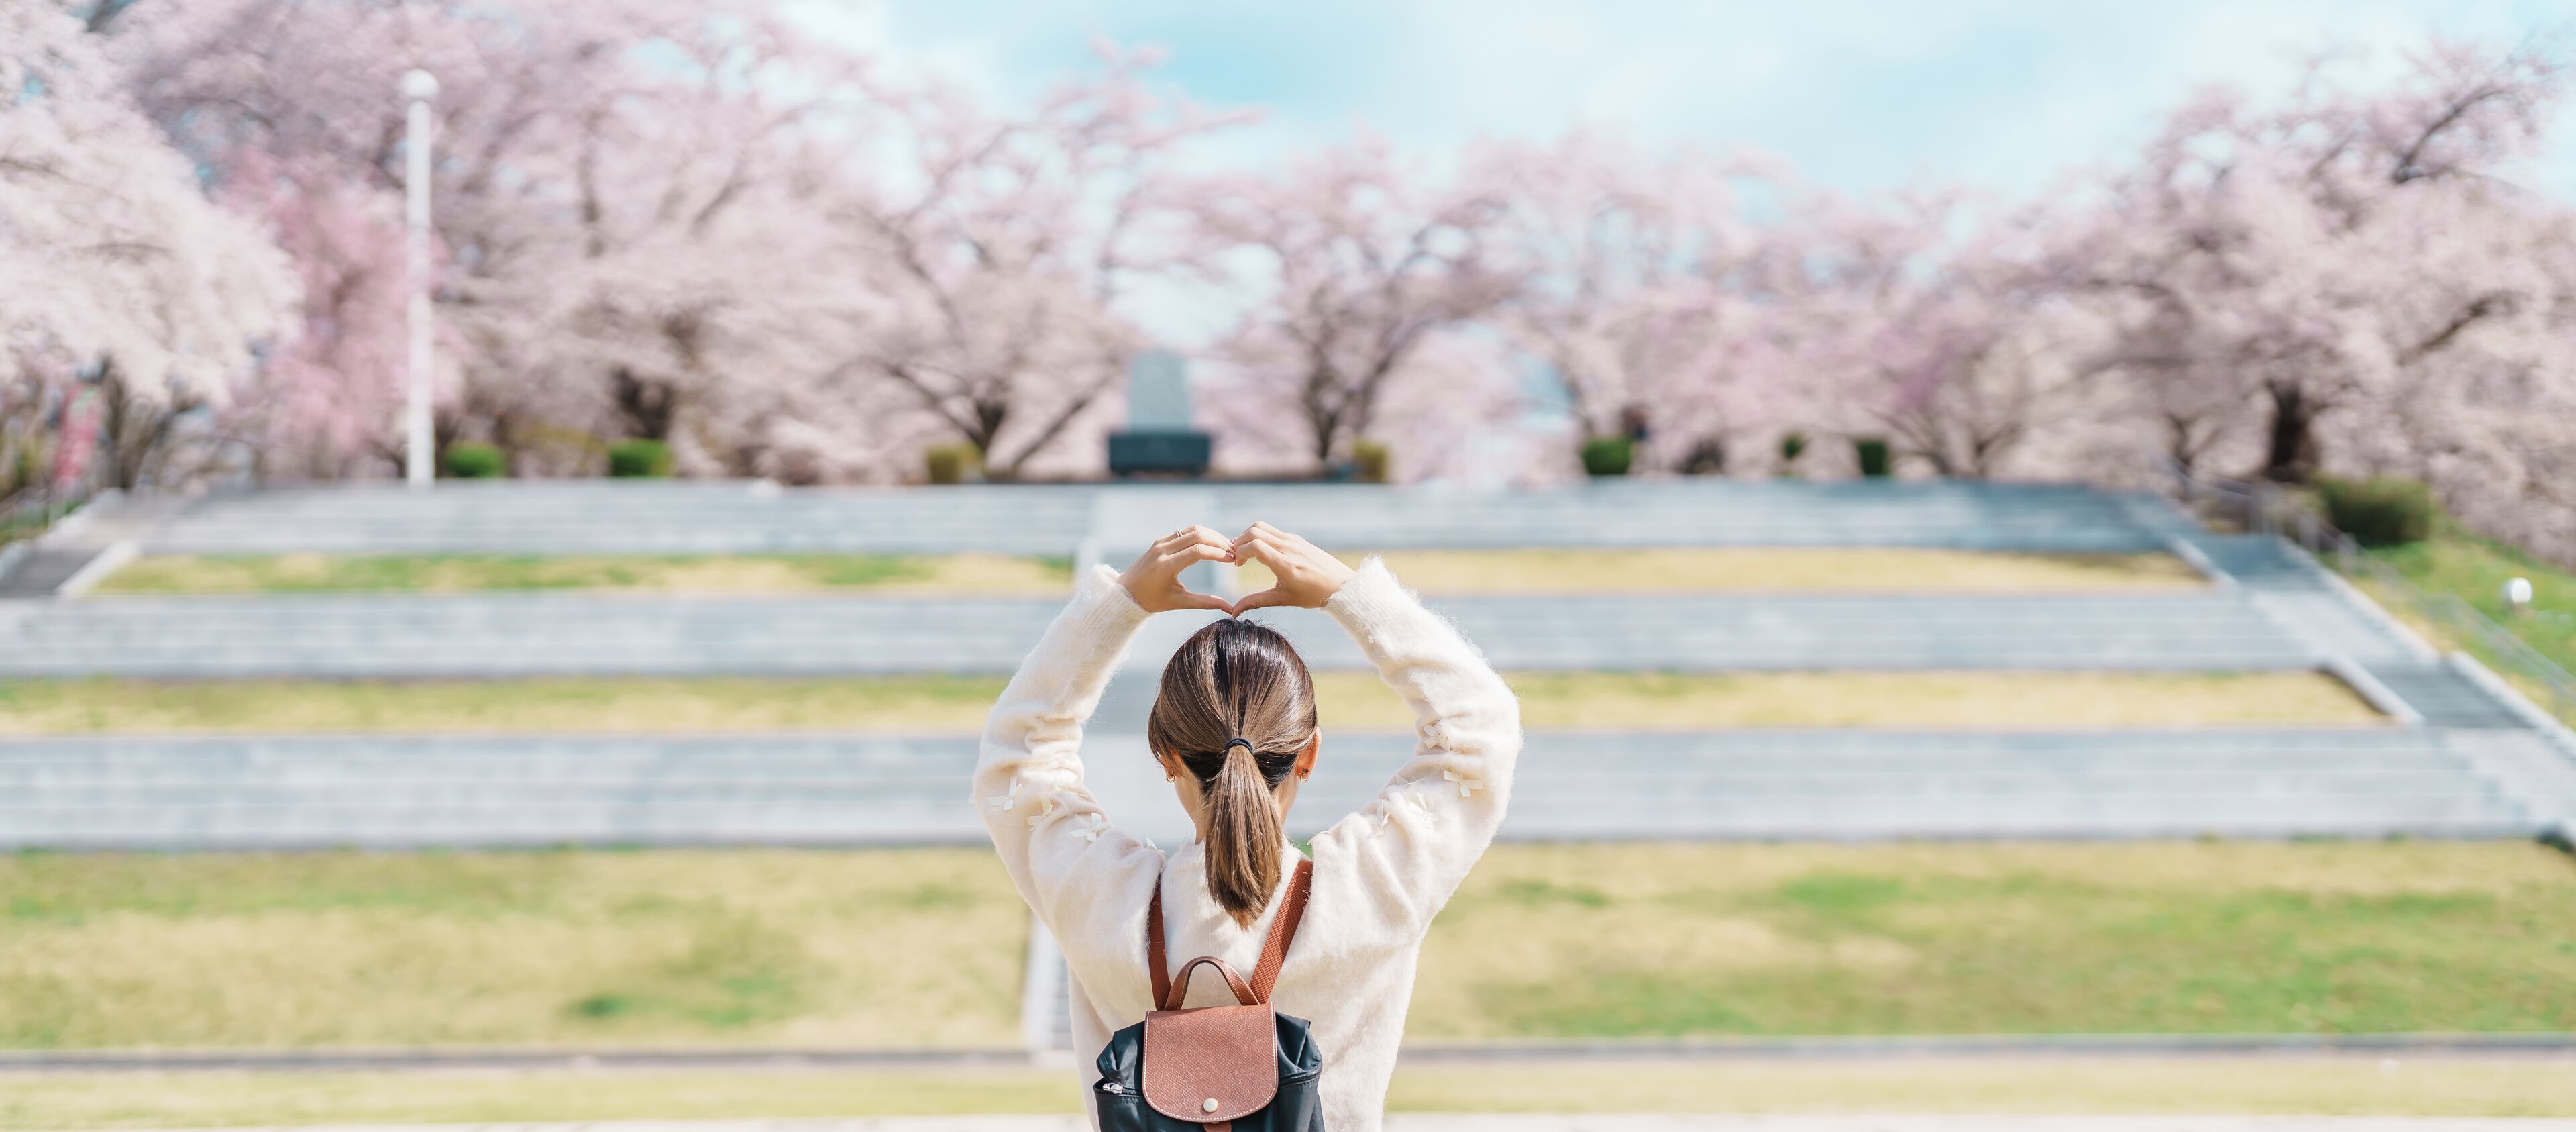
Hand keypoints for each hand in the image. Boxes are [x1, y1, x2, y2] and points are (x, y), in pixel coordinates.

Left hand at [1118, 526, 1234, 613]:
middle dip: (1219, 542)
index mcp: (1166, 566)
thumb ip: (1205, 603)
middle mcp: (1162, 550)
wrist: (1125, 592)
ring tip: (1225, 548)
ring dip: (1211, 536)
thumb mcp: (1179, 602)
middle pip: (1197, 535)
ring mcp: (1160, 542)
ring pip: (1192, 530)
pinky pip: (1184, 531)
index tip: (1232, 560)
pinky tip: (1211, 544)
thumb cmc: (1152, 600)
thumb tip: (1230, 608)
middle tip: (1233, 552)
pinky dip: (1201, 535)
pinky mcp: (1160, 540)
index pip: (1198, 551)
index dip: (1218, 553)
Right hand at [1228, 522, 1354, 613]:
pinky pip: (1273, 531)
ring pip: (1262, 527)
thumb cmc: (1313, 595)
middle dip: (1240, 542)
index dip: (1240, 552)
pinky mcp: (1297, 539)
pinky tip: (1262, 552)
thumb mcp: (1283, 599)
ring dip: (1249, 537)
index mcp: (1284, 564)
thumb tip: (1234, 611)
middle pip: (1254, 531)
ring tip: (1247, 553)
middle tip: (1238, 557)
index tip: (1238, 564)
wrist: (1340, 585)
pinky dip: (1261, 536)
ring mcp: (1293, 540)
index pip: (1255, 545)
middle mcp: (1288, 547)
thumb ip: (1257, 601)